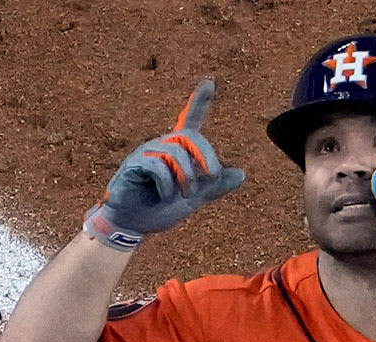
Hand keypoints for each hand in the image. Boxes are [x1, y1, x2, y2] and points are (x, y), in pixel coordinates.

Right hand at [84, 79, 246, 249]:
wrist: (136, 225)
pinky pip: (157, 166)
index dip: (199, 102)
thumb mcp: (195, 198)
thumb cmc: (160, 208)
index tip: (209, 82)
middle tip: (213, 176)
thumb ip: (215, 186)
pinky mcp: (134, 164)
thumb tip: (242, 174)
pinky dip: (167, 184)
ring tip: (184, 194)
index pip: (189, 121)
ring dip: (186, 177)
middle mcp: (161, 146)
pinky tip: (164, 195)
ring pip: (174, 152)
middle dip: (206, 155)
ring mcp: (146, 154)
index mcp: (177, 150)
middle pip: (189, 136)